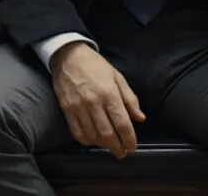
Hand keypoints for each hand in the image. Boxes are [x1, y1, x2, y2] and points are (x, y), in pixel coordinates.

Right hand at [50, 42, 144, 158]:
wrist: (68, 56)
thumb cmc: (96, 66)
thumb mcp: (117, 77)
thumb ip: (130, 99)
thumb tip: (140, 118)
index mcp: (109, 94)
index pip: (122, 123)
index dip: (129, 139)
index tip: (132, 147)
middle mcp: (94, 103)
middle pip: (108, 134)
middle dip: (117, 147)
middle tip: (122, 152)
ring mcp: (79, 107)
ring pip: (92, 136)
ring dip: (103, 145)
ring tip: (109, 146)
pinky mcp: (67, 109)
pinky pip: (77, 132)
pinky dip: (86, 141)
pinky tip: (93, 140)